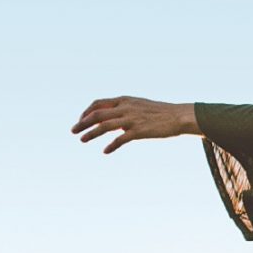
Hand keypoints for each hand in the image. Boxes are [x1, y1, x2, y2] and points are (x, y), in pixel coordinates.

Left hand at [73, 97, 196, 153]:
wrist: (179, 116)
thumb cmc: (161, 113)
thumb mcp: (140, 107)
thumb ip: (125, 112)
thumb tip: (113, 123)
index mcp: (124, 100)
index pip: (98, 103)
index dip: (86, 112)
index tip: (81, 121)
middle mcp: (125, 108)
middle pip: (97, 114)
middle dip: (82, 122)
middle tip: (73, 131)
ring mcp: (132, 119)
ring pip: (104, 125)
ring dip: (91, 133)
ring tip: (82, 140)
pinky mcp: (139, 131)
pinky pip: (121, 139)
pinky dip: (111, 145)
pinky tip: (105, 151)